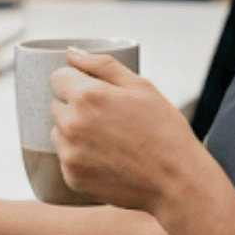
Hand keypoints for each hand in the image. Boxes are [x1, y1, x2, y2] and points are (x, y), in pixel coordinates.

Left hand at [48, 49, 206, 213]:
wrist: (177, 181)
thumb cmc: (164, 131)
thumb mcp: (141, 87)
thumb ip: (102, 65)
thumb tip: (71, 53)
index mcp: (86, 96)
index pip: (57, 78)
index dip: (76, 81)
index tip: (94, 91)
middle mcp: (71, 124)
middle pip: (57, 105)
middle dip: (76, 106)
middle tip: (109, 118)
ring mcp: (69, 153)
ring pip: (59, 132)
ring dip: (75, 132)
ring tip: (110, 140)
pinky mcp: (72, 177)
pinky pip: (66, 158)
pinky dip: (81, 157)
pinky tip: (108, 159)